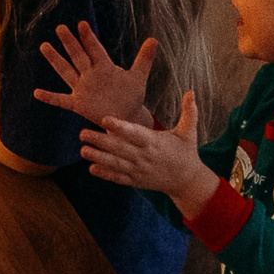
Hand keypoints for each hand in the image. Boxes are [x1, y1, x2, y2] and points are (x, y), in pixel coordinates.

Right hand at [34, 23, 158, 128]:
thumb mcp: (138, 77)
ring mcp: (82, 88)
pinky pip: (62, 100)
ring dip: (56, 60)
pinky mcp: (79, 104)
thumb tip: (154, 39)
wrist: (126, 117)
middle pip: (79, 56)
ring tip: (44, 46)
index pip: (95, 50)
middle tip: (60, 28)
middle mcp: (90, 75)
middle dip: (70, 43)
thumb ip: (144, 59)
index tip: (81, 24)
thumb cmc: (130, 96)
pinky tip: (37, 93)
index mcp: (104, 68)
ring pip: (67, 72)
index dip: (89, 38)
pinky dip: (50, 98)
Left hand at [80, 92, 218, 216]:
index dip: (120, 127)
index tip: (105, 119)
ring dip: (98, 157)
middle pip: (120, 148)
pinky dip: (106, 174)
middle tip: (82, 132)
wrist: (187, 181)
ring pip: (116, 164)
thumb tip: (191, 91)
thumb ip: (189, 112)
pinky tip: (92, 168)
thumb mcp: (189, 132)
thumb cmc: (187, 152)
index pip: (135, 133)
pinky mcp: (136, 181)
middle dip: (100, 141)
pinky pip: (119, 178)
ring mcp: (139, 170)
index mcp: (155, 143)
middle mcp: (145, 157)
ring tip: (83, 150)